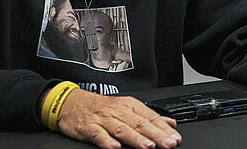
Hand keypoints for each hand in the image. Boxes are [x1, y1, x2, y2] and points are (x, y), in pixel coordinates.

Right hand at [57, 89, 181, 148]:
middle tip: (168, 143)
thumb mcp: (126, 107)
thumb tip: (170, 123)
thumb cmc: (100, 107)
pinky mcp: (88, 127)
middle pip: (139, 123)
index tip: (175, 137)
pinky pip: (98, 134)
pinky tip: (115, 148)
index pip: (150, 117)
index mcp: (129, 105)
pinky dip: (107, 141)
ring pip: (122, 129)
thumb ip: (148, 116)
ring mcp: (103, 119)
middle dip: (155, 135)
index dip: (163, 128)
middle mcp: (118, 111)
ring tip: (148, 146)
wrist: (71, 102)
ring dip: (136, 138)